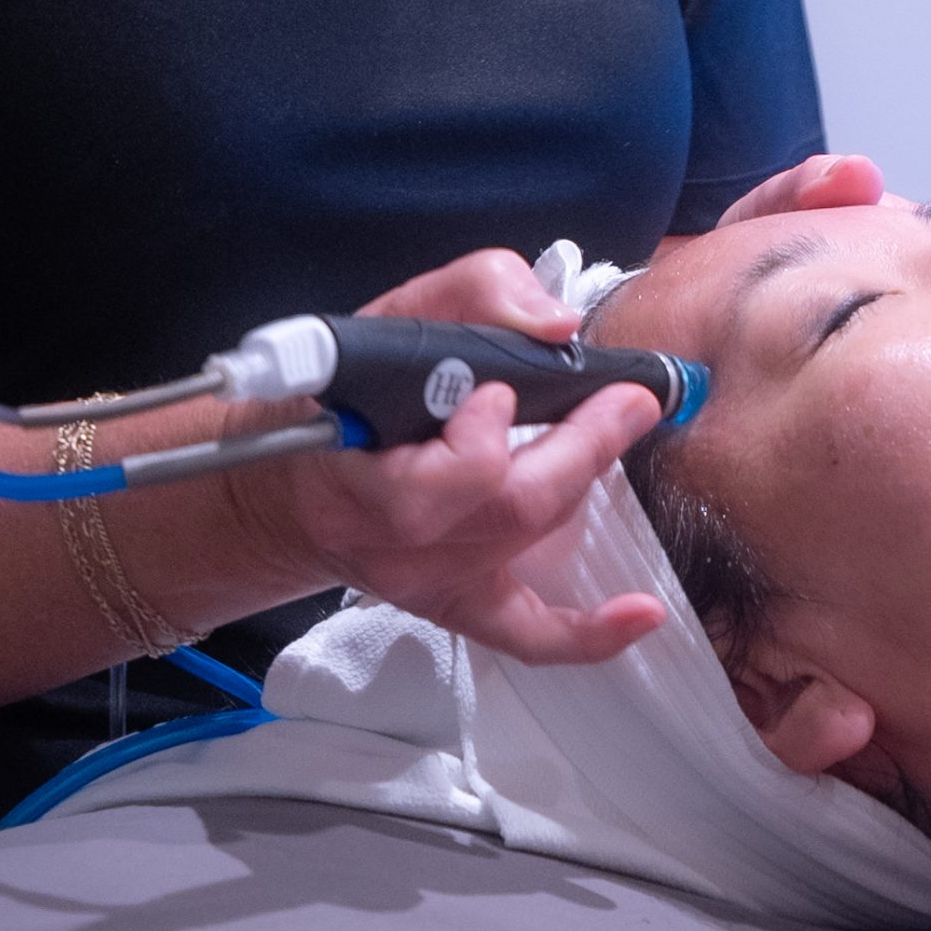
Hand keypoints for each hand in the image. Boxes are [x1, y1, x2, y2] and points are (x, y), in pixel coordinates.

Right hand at [224, 250, 665, 666]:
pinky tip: (643, 612)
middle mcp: (389, 543)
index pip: (426, 487)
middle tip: (627, 396)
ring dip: (584, 480)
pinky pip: (525, 636)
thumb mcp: (394, 317)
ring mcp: (427, 582)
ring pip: (526, 541)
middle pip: (504, 510)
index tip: (500, 391)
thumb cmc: (341, 395)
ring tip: (621, 421)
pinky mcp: (458, 605)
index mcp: (352, 473)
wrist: (287, 484)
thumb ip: (474, 294)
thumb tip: (555, 322)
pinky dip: (588, 632)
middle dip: (579, 447)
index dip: (476, 444)